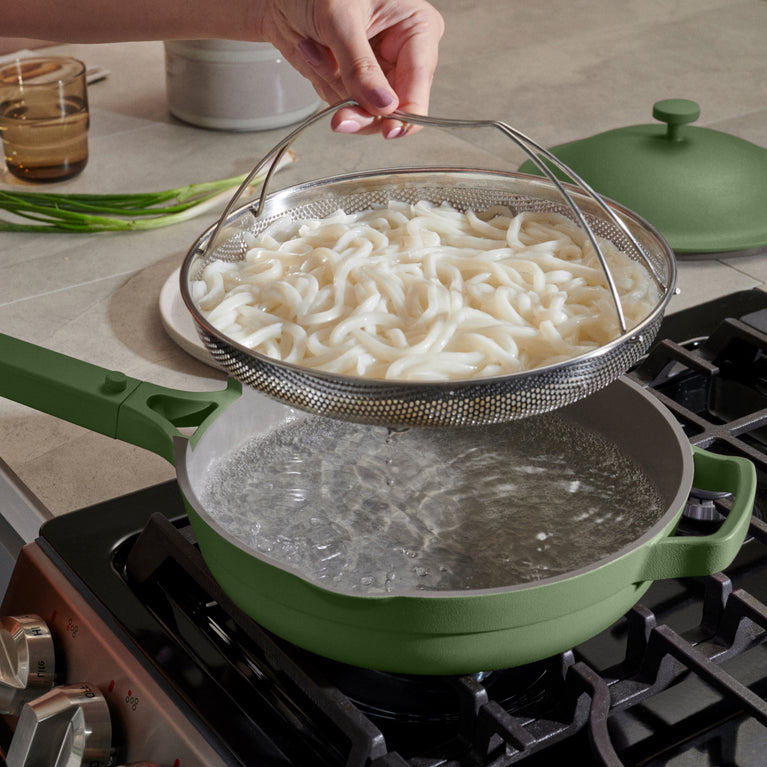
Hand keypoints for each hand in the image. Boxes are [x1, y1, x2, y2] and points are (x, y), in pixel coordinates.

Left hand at [258, 0, 443, 136]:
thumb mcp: (341, 20)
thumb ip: (361, 66)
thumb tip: (383, 105)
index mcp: (417, 29)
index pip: (419, 82)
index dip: (407, 113)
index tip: (389, 130)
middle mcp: (402, 55)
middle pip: (394, 107)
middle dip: (360, 109)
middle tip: (340, 119)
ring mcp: (379, 72)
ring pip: (366, 110)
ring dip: (333, 86)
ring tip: (311, 48)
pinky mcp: (356, 82)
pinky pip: (344, 103)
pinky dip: (322, 82)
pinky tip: (310, 51)